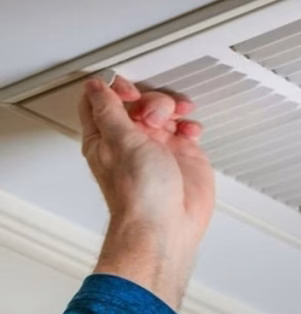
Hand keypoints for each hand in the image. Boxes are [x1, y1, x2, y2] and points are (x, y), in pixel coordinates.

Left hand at [78, 76, 213, 308]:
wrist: (167, 226)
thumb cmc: (140, 196)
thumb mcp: (121, 142)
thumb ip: (110, 111)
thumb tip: (95, 87)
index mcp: (107, 138)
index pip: (103, 101)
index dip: (116, 88)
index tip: (131, 91)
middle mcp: (132, 141)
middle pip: (140, 102)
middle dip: (152, 100)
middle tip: (156, 115)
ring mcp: (158, 148)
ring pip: (165, 111)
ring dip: (173, 107)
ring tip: (176, 119)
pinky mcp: (182, 155)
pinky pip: (187, 128)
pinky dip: (191, 124)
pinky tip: (190, 132)